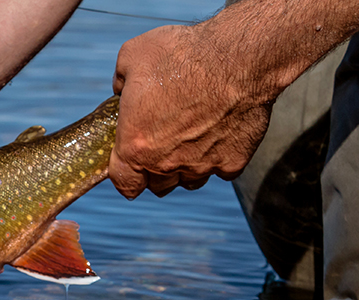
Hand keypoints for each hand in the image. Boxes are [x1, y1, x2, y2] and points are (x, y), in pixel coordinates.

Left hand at [108, 24, 272, 198]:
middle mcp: (165, 164)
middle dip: (157, 171)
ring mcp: (201, 165)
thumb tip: (122, 89)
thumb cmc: (181, 54)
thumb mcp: (132, 56)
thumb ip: (121, 81)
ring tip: (192, 140)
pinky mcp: (233, 161)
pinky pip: (223, 171)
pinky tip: (221, 135)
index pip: (125, 183)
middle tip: (164, 145)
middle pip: (158, 185)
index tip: (133, 167)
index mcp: (135, 146)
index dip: (127, 176)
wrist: (238, 57)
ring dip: (187, 167)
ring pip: (190, 181)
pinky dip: (220, 158)